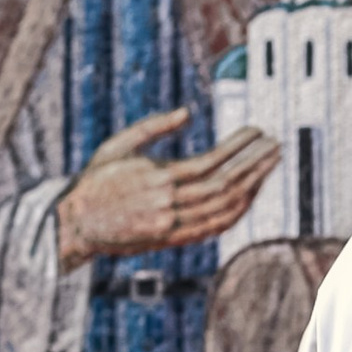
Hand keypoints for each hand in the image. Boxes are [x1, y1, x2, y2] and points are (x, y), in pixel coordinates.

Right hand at [56, 111, 280, 266]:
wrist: (76, 224)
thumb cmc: (96, 181)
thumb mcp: (118, 145)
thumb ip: (154, 127)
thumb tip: (187, 112)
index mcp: (156, 178)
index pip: (211, 163)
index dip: (239, 148)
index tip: (257, 132)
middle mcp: (168, 204)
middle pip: (225, 186)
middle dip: (254, 165)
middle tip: (275, 147)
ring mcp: (173, 226)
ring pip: (225, 209)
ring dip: (252, 188)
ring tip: (268, 167)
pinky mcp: (173, 240)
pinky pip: (215, 228)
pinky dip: (237, 212)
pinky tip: (250, 196)